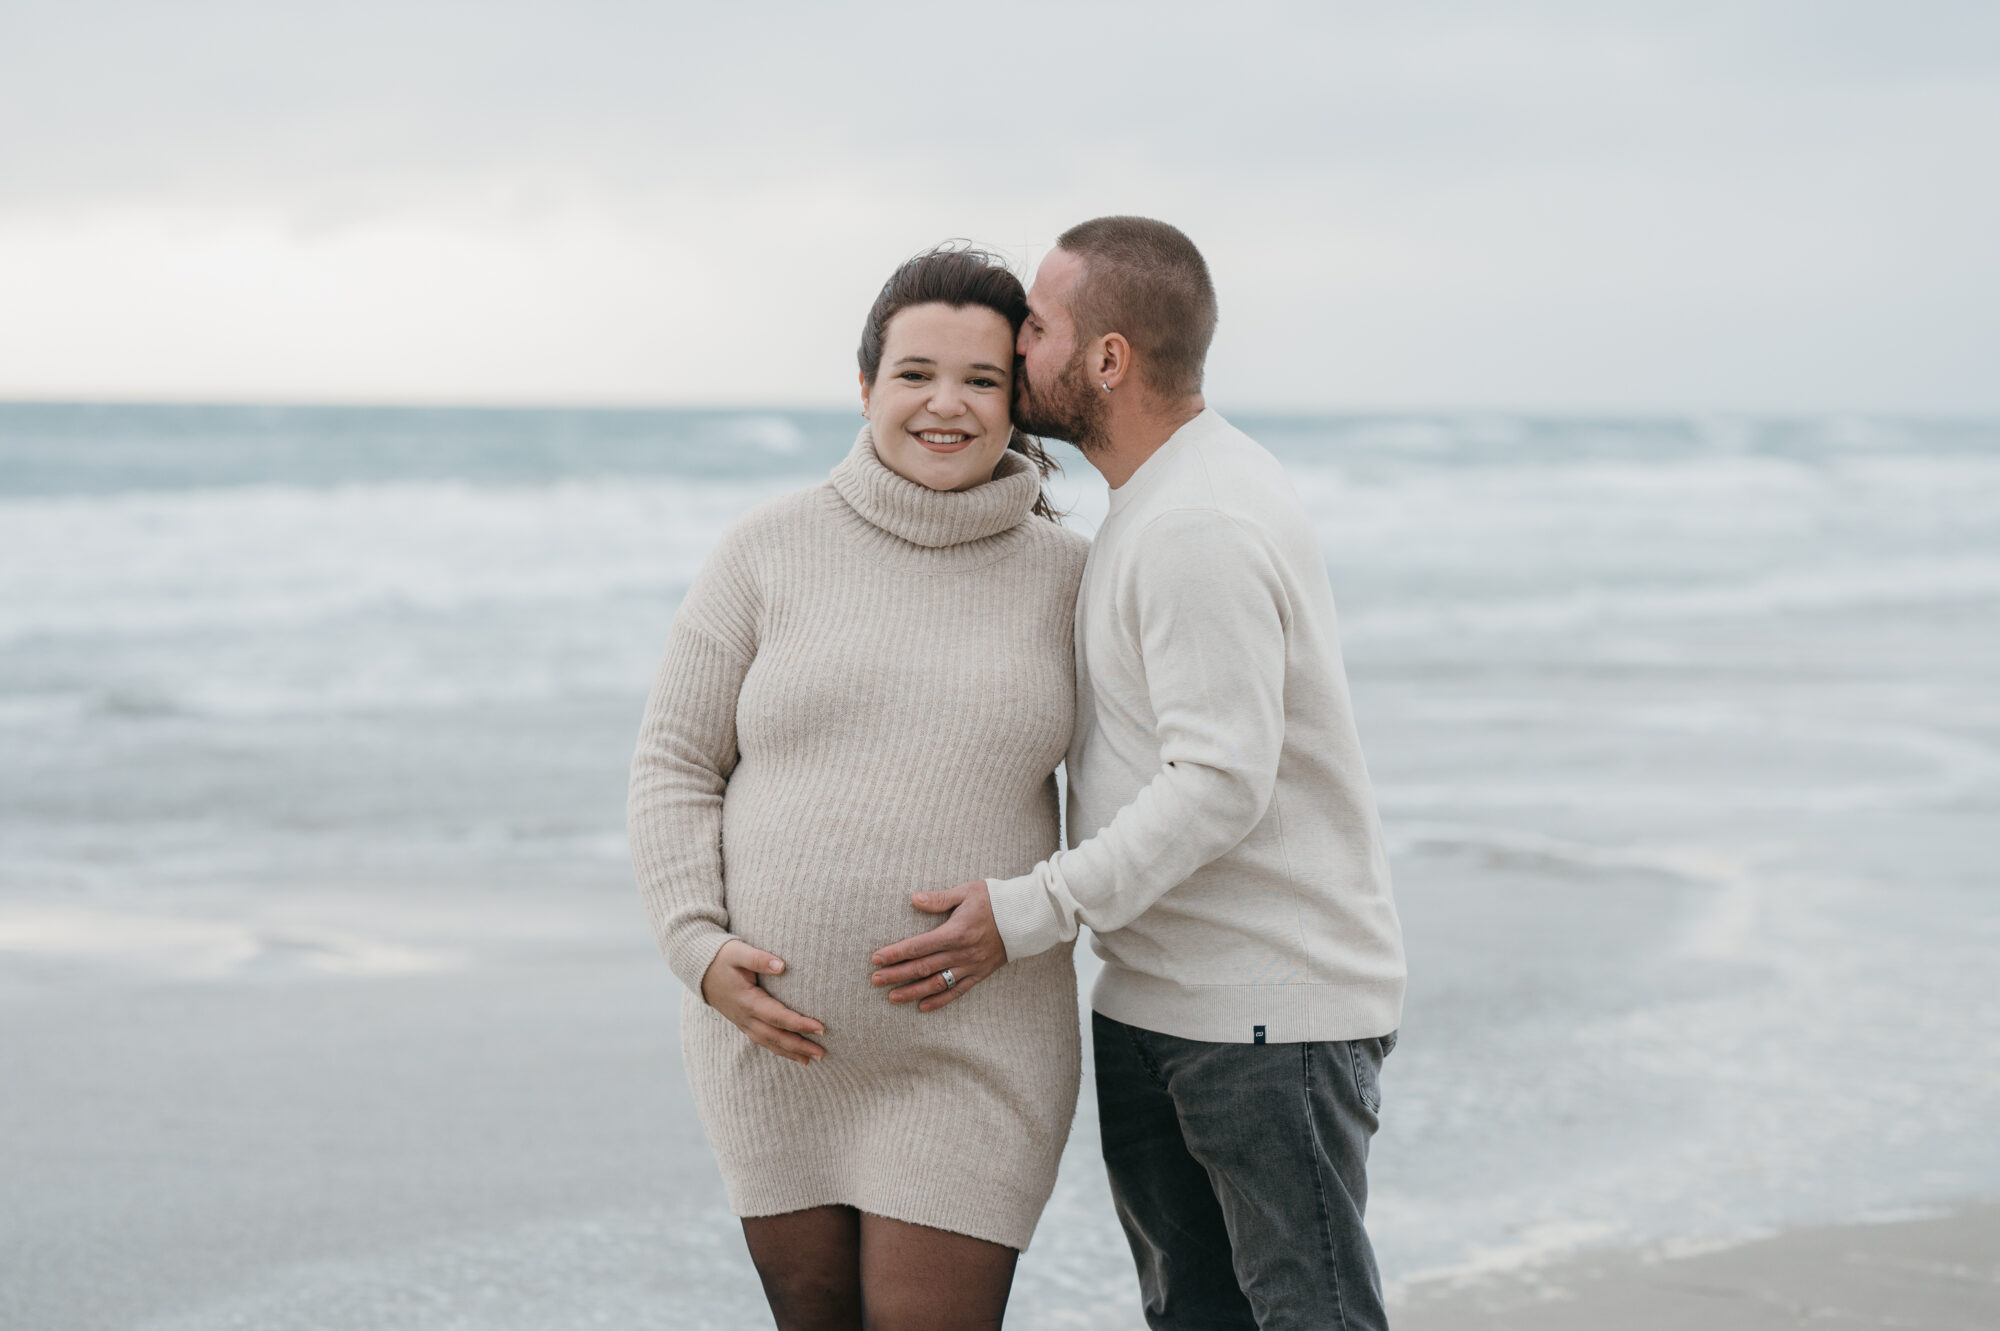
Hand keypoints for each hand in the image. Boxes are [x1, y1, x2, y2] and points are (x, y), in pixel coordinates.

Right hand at [700, 939, 824, 1064]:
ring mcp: (743, 1022)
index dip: (800, 1024)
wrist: (699, 969)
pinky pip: (762, 1040)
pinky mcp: (742, 1023)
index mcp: (747, 1001)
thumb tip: (782, 966)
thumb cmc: (721, 958)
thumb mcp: (738, 952)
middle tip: (822, 1054)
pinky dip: (777, 1048)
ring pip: (769, 1042)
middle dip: (800, 1046)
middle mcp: (745, 1017)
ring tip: (812, 1059)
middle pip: (776, 1036)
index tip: (821, 1028)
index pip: (778, 1017)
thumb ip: (759, 958)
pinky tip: (791, 1053)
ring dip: (790, 1052)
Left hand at [870, 881, 1008, 1012]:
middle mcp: (961, 953)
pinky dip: (939, 1001)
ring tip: (892, 997)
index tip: (876, 958)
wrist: (1025, 917)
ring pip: (936, 983)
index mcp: (955, 932)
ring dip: (912, 991)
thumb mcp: (966, 892)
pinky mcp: (980, 974)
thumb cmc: (994, 900)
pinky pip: (957, 991)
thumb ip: (939, 899)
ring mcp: (970, 966)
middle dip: (896, 974)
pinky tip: (923, 1007)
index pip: (918, 946)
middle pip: (922, 967)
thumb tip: (914, 899)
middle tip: (875, 980)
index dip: (895, 953)